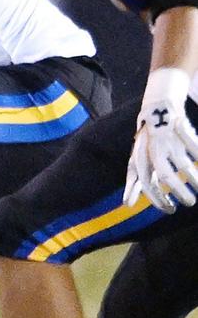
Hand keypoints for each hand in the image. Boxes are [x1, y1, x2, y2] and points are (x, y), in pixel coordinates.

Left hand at [124, 94, 197, 212]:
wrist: (157, 107)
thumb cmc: (147, 143)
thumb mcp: (138, 160)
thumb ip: (135, 182)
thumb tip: (127, 205)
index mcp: (141, 159)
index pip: (147, 182)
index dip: (158, 197)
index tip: (170, 210)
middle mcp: (152, 150)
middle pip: (166, 174)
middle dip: (179, 190)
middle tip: (190, 203)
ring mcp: (168, 140)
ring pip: (183, 164)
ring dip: (194, 179)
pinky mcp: (181, 130)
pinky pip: (194, 149)